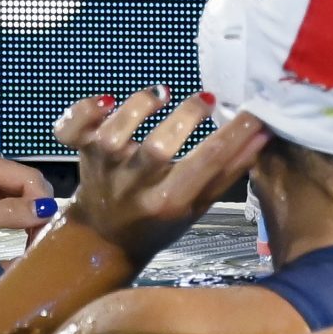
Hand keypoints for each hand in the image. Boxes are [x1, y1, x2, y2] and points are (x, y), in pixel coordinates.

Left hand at [0, 146, 58, 246]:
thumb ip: (3, 215)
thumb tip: (46, 208)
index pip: (20, 174)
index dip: (39, 199)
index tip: (49, 231)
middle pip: (21, 179)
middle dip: (35, 206)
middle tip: (43, 240)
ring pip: (17, 190)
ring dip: (29, 213)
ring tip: (36, 241)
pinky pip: (6, 198)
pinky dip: (18, 215)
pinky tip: (25, 235)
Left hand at [55, 86, 268, 263]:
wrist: (102, 239)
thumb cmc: (159, 219)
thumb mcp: (198, 204)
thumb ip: (228, 169)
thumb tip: (262, 132)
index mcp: (168, 201)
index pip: (206, 165)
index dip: (234, 134)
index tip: (255, 111)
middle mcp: (134, 185)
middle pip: (156, 149)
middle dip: (184, 118)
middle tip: (205, 99)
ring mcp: (104, 167)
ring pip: (112, 135)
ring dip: (136, 108)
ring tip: (160, 94)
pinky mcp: (81, 151)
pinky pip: (70, 129)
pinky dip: (82, 110)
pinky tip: (106, 101)